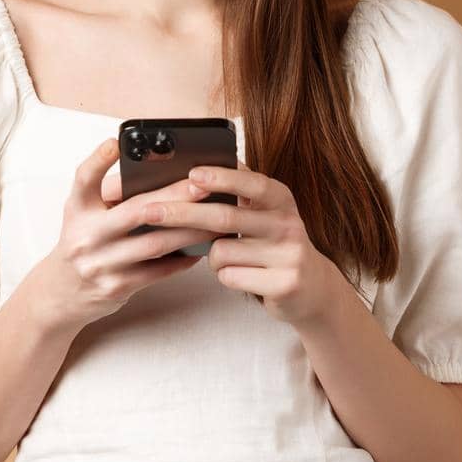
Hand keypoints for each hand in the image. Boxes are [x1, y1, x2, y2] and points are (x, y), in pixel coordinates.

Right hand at [31, 138, 219, 333]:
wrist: (61, 291)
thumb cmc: (83, 241)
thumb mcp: (84, 213)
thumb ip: (111, 194)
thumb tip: (161, 173)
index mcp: (78, 209)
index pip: (84, 180)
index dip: (98, 160)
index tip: (116, 142)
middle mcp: (86, 235)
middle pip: (136, 211)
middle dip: (175, 197)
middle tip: (203, 186)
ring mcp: (101, 264)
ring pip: (154, 244)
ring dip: (189, 231)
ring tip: (215, 219)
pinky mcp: (116, 287)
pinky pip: (157, 272)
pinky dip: (181, 259)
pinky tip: (201, 249)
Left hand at [139, 160, 343, 328]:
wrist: (312, 288)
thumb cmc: (274, 243)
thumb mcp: (266, 212)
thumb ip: (239, 193)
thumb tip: (194, 172)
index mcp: (282, 199)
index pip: (251, 182)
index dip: (221, 178)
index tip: (192, 174)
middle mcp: (288, 224)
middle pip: (225, 217)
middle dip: (182, 213)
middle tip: (149, 212)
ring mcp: (289, 255)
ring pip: (222, 252)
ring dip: (211, 256)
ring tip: (229, 257)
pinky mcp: (284, 284)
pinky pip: (230, 277)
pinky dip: (225, 276)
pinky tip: (242, 275)